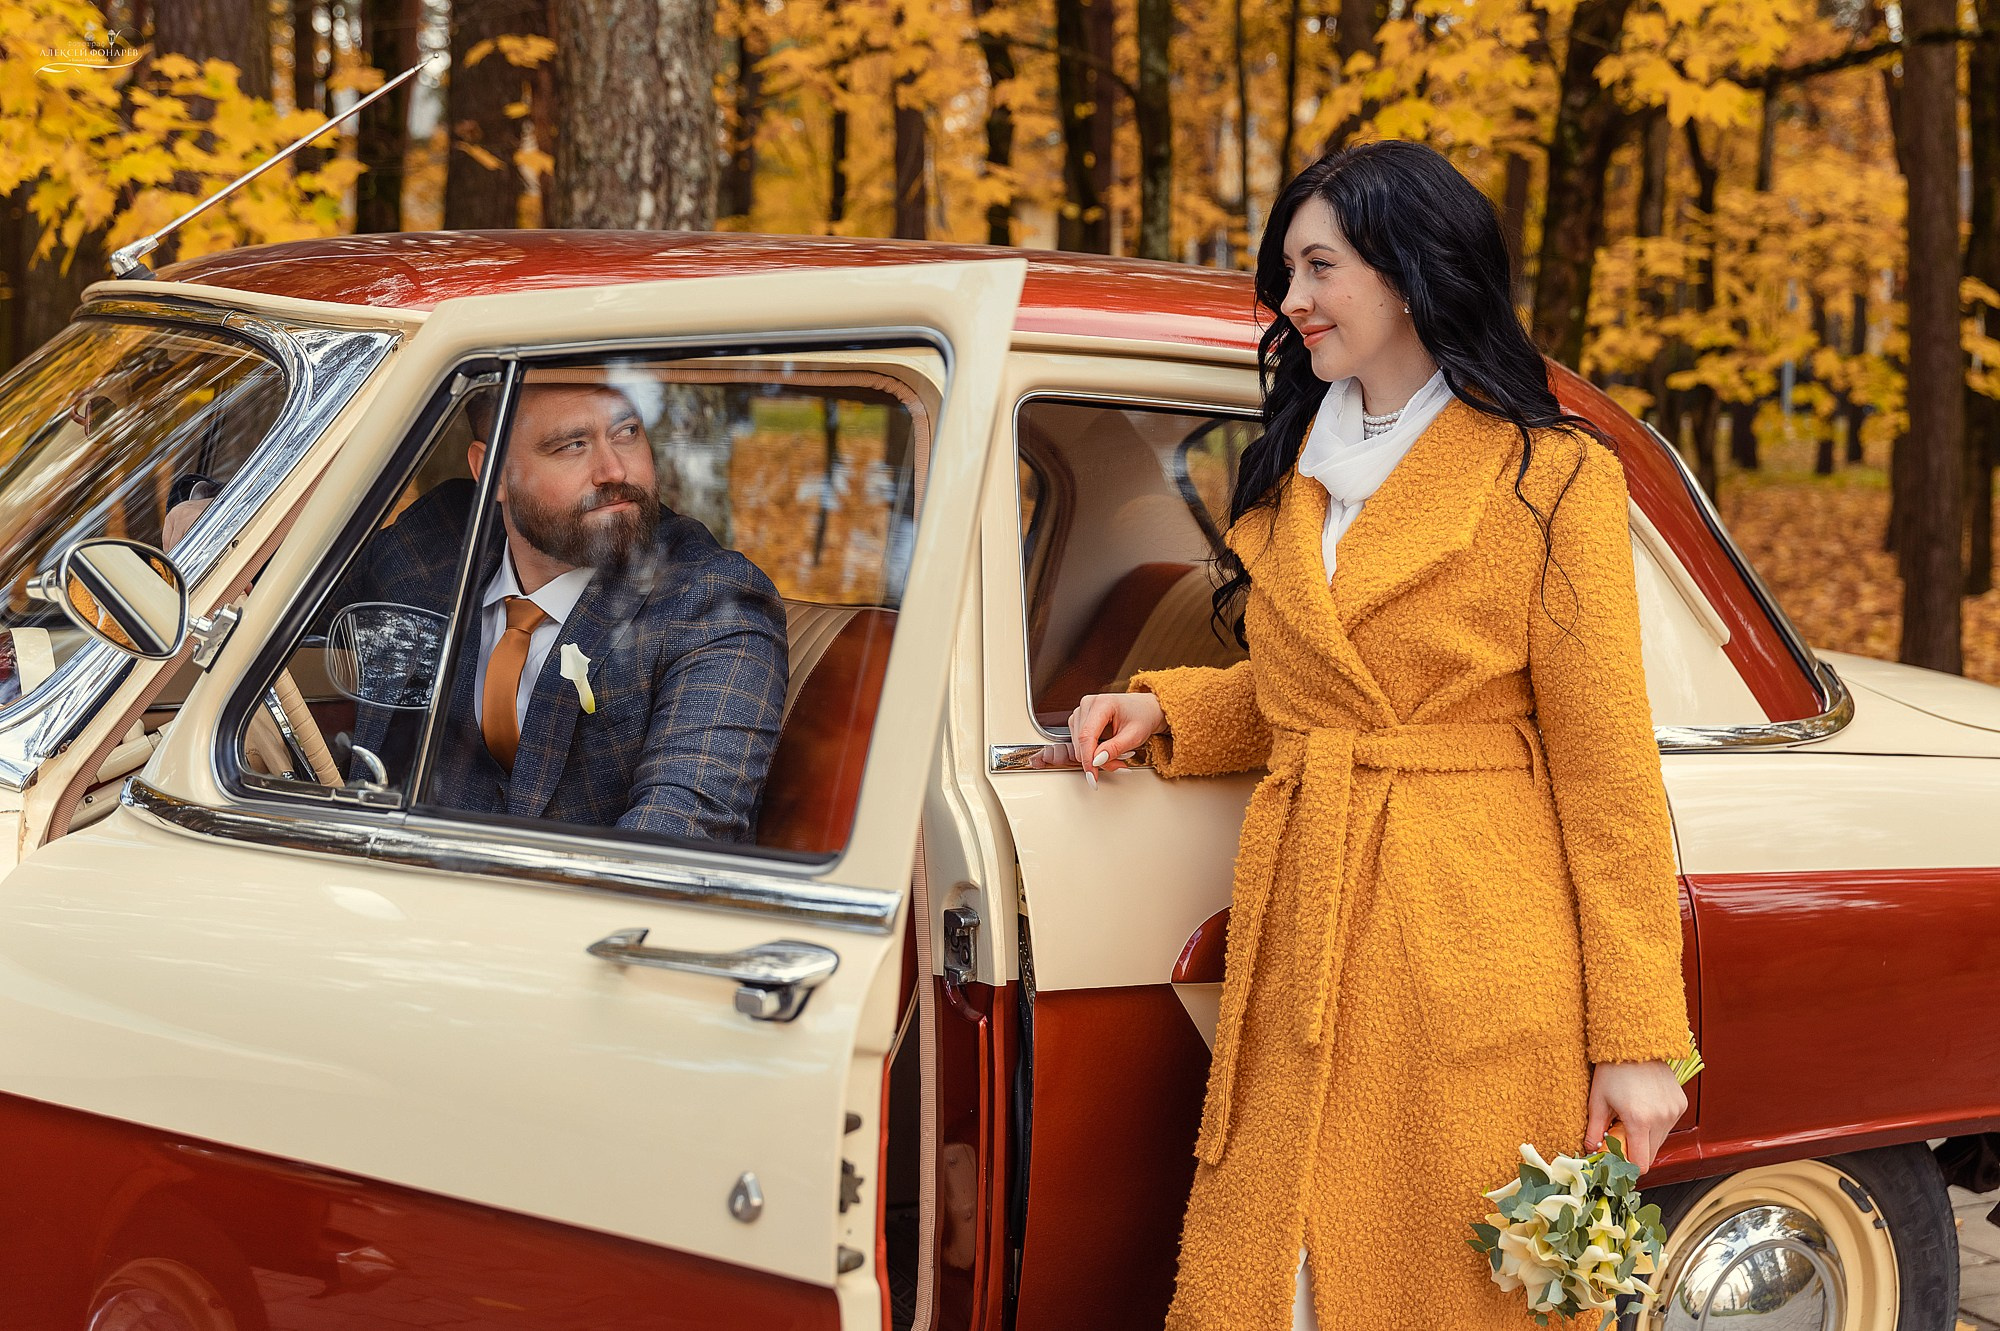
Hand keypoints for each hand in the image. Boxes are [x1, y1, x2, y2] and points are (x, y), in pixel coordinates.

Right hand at [1046, 691, 1166, 783]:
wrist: (1145, 709)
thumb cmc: (1142, 717)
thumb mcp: (1134, 736)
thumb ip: (1115, 748)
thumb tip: (1097, 760)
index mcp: (1102, 703)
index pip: (1087, 735)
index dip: (1088, 759)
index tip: (1093, 776)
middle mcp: (1088, 704)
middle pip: (1082, 742)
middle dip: (1099, 760)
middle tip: (1120, 763)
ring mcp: (1081, 712)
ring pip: (1079, 746)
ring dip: (1097, 757)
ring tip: (1118, 753)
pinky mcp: (1079, 720)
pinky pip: (1080, 743)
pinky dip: (1094, 752)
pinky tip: (1109, 749)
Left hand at [1587, 1060, 1685, 1172]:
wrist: (1635, 1043)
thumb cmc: (1613, 1069)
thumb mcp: (1598, 1100)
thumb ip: (1595, 1130)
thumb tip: (1591, 1150)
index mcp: (1639, 1120)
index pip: (1641, 1163)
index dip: (1629, 1165)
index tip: (1617, 1157)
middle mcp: (1662, 1118)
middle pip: (1651, 1154)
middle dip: (1635, 1150)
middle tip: (1620, 1132)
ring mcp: (1674, 1111)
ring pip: (1660, 1140)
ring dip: (1646, 1137)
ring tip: (1631, 1116)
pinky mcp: (1681, 1103)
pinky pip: (1668, 1125)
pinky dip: (1657, 1123)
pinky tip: (1645, 1107)